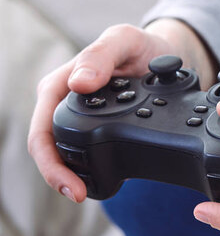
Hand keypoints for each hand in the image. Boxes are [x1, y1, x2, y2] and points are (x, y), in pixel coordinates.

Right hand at [28, 19, 217, 202]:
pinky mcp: (98, 129)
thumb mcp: (123, 40)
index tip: (69, 183)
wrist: (161, 55)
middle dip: (58, 176)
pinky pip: (87, 154)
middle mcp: (64, 105)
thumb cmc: (140, 46)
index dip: (51, 160)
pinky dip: (91, 170)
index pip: (42, 129)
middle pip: (49, 149)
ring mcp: (80, 120)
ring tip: (87, 192)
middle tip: (78, 195)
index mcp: (60, 85)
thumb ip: (101, 56)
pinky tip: (102, 183)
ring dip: (73, 176)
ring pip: (66, 155)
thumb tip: (79, 83)